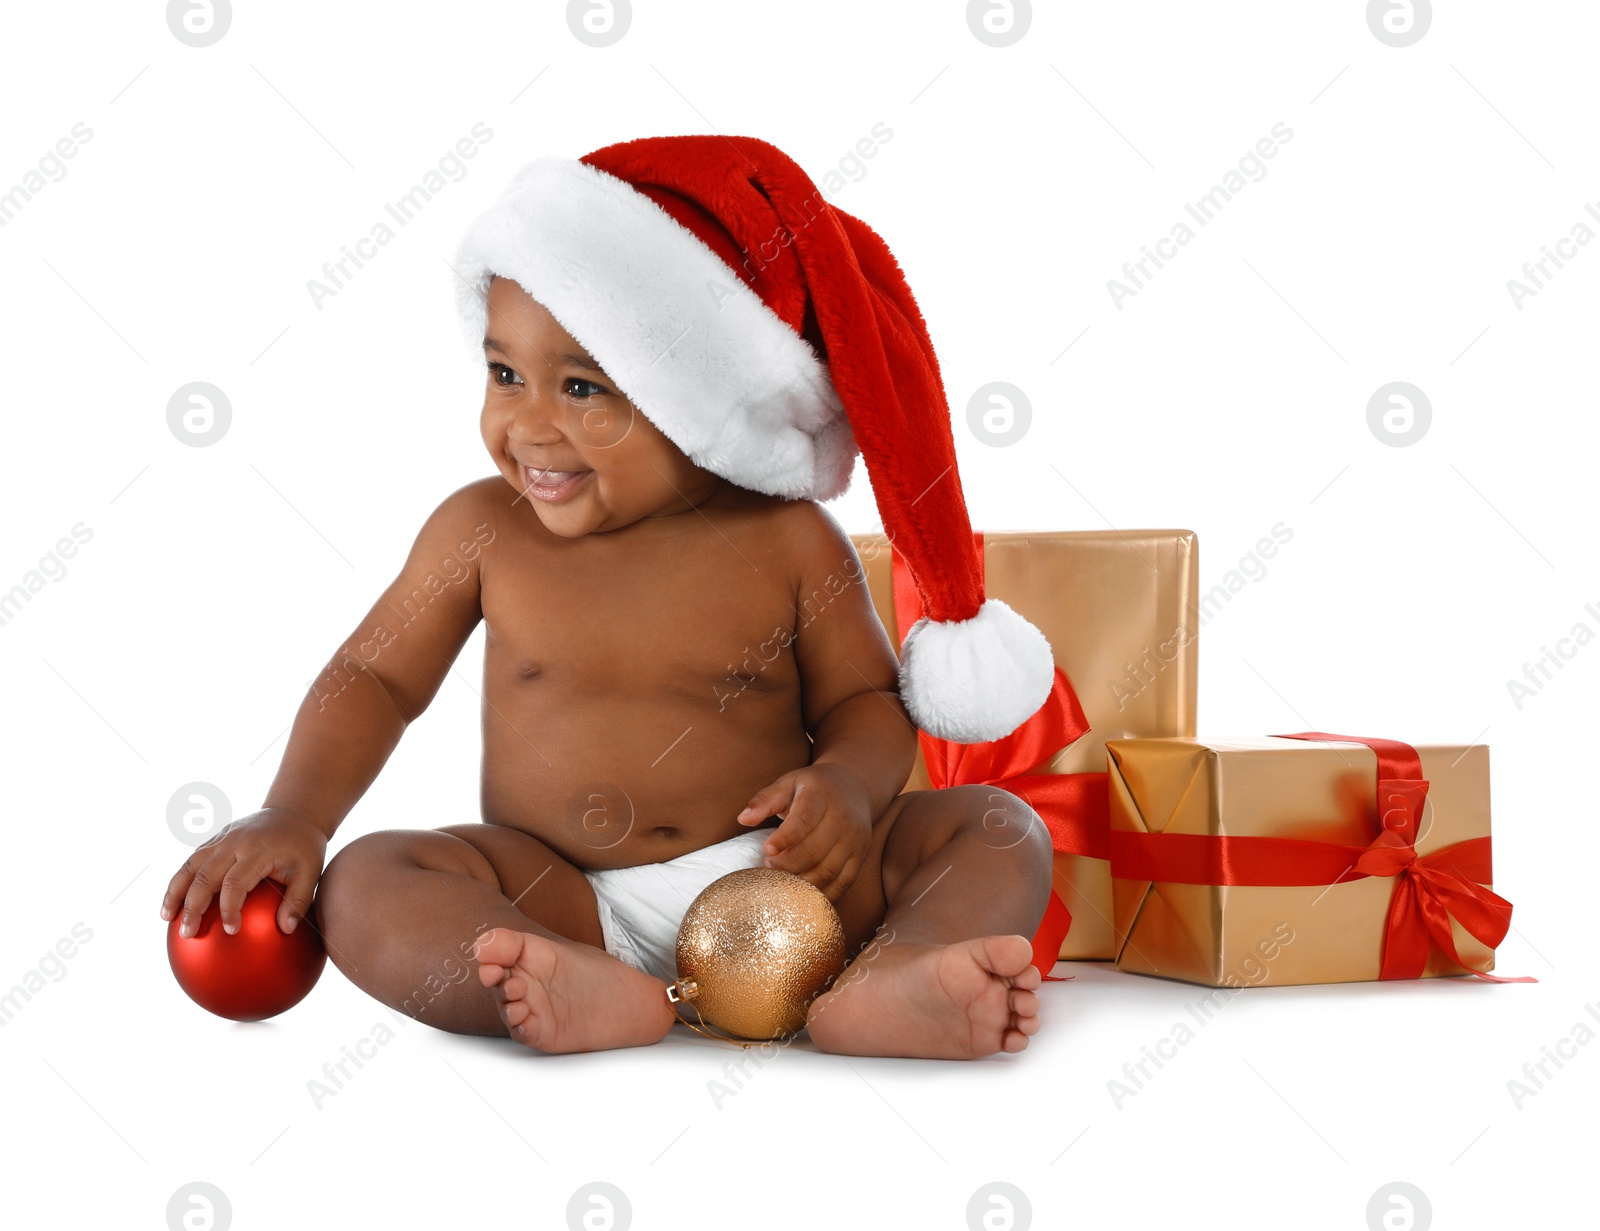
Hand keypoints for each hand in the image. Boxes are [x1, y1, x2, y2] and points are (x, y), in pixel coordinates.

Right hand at [160, 808, 327, 937]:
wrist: (294, 812)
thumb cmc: (304, 847)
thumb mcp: (311, 871)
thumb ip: (299, 900)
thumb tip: (286, 929)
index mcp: (258, 850)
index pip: (236, 881)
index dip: (229, 907)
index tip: (230, 930)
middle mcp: (236, 842)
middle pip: (205, 875)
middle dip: (193, 906)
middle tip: (187, 933)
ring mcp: (223, 838)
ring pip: (191, 865)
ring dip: (175, 891)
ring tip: (166, 918)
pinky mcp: (216, 838)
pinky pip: (192, 860)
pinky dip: (179, 880)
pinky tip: (173, 903)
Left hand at [736, 764, 872, 902]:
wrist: (854, 788)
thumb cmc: (813, 788)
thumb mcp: (788, 784)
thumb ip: (764, 800)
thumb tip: (743, 818)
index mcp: (821, 796)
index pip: (804, 820)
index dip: (785, 838)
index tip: (766, 850)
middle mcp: (842, 818)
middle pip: (815, 850)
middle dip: (788, 864)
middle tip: (768, 866)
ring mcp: (854, 840)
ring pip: (828, 871)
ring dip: (802, 883)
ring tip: (782, 881)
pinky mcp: (860, 857)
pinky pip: (843, 883)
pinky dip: (822, 894)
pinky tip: (803, 894)